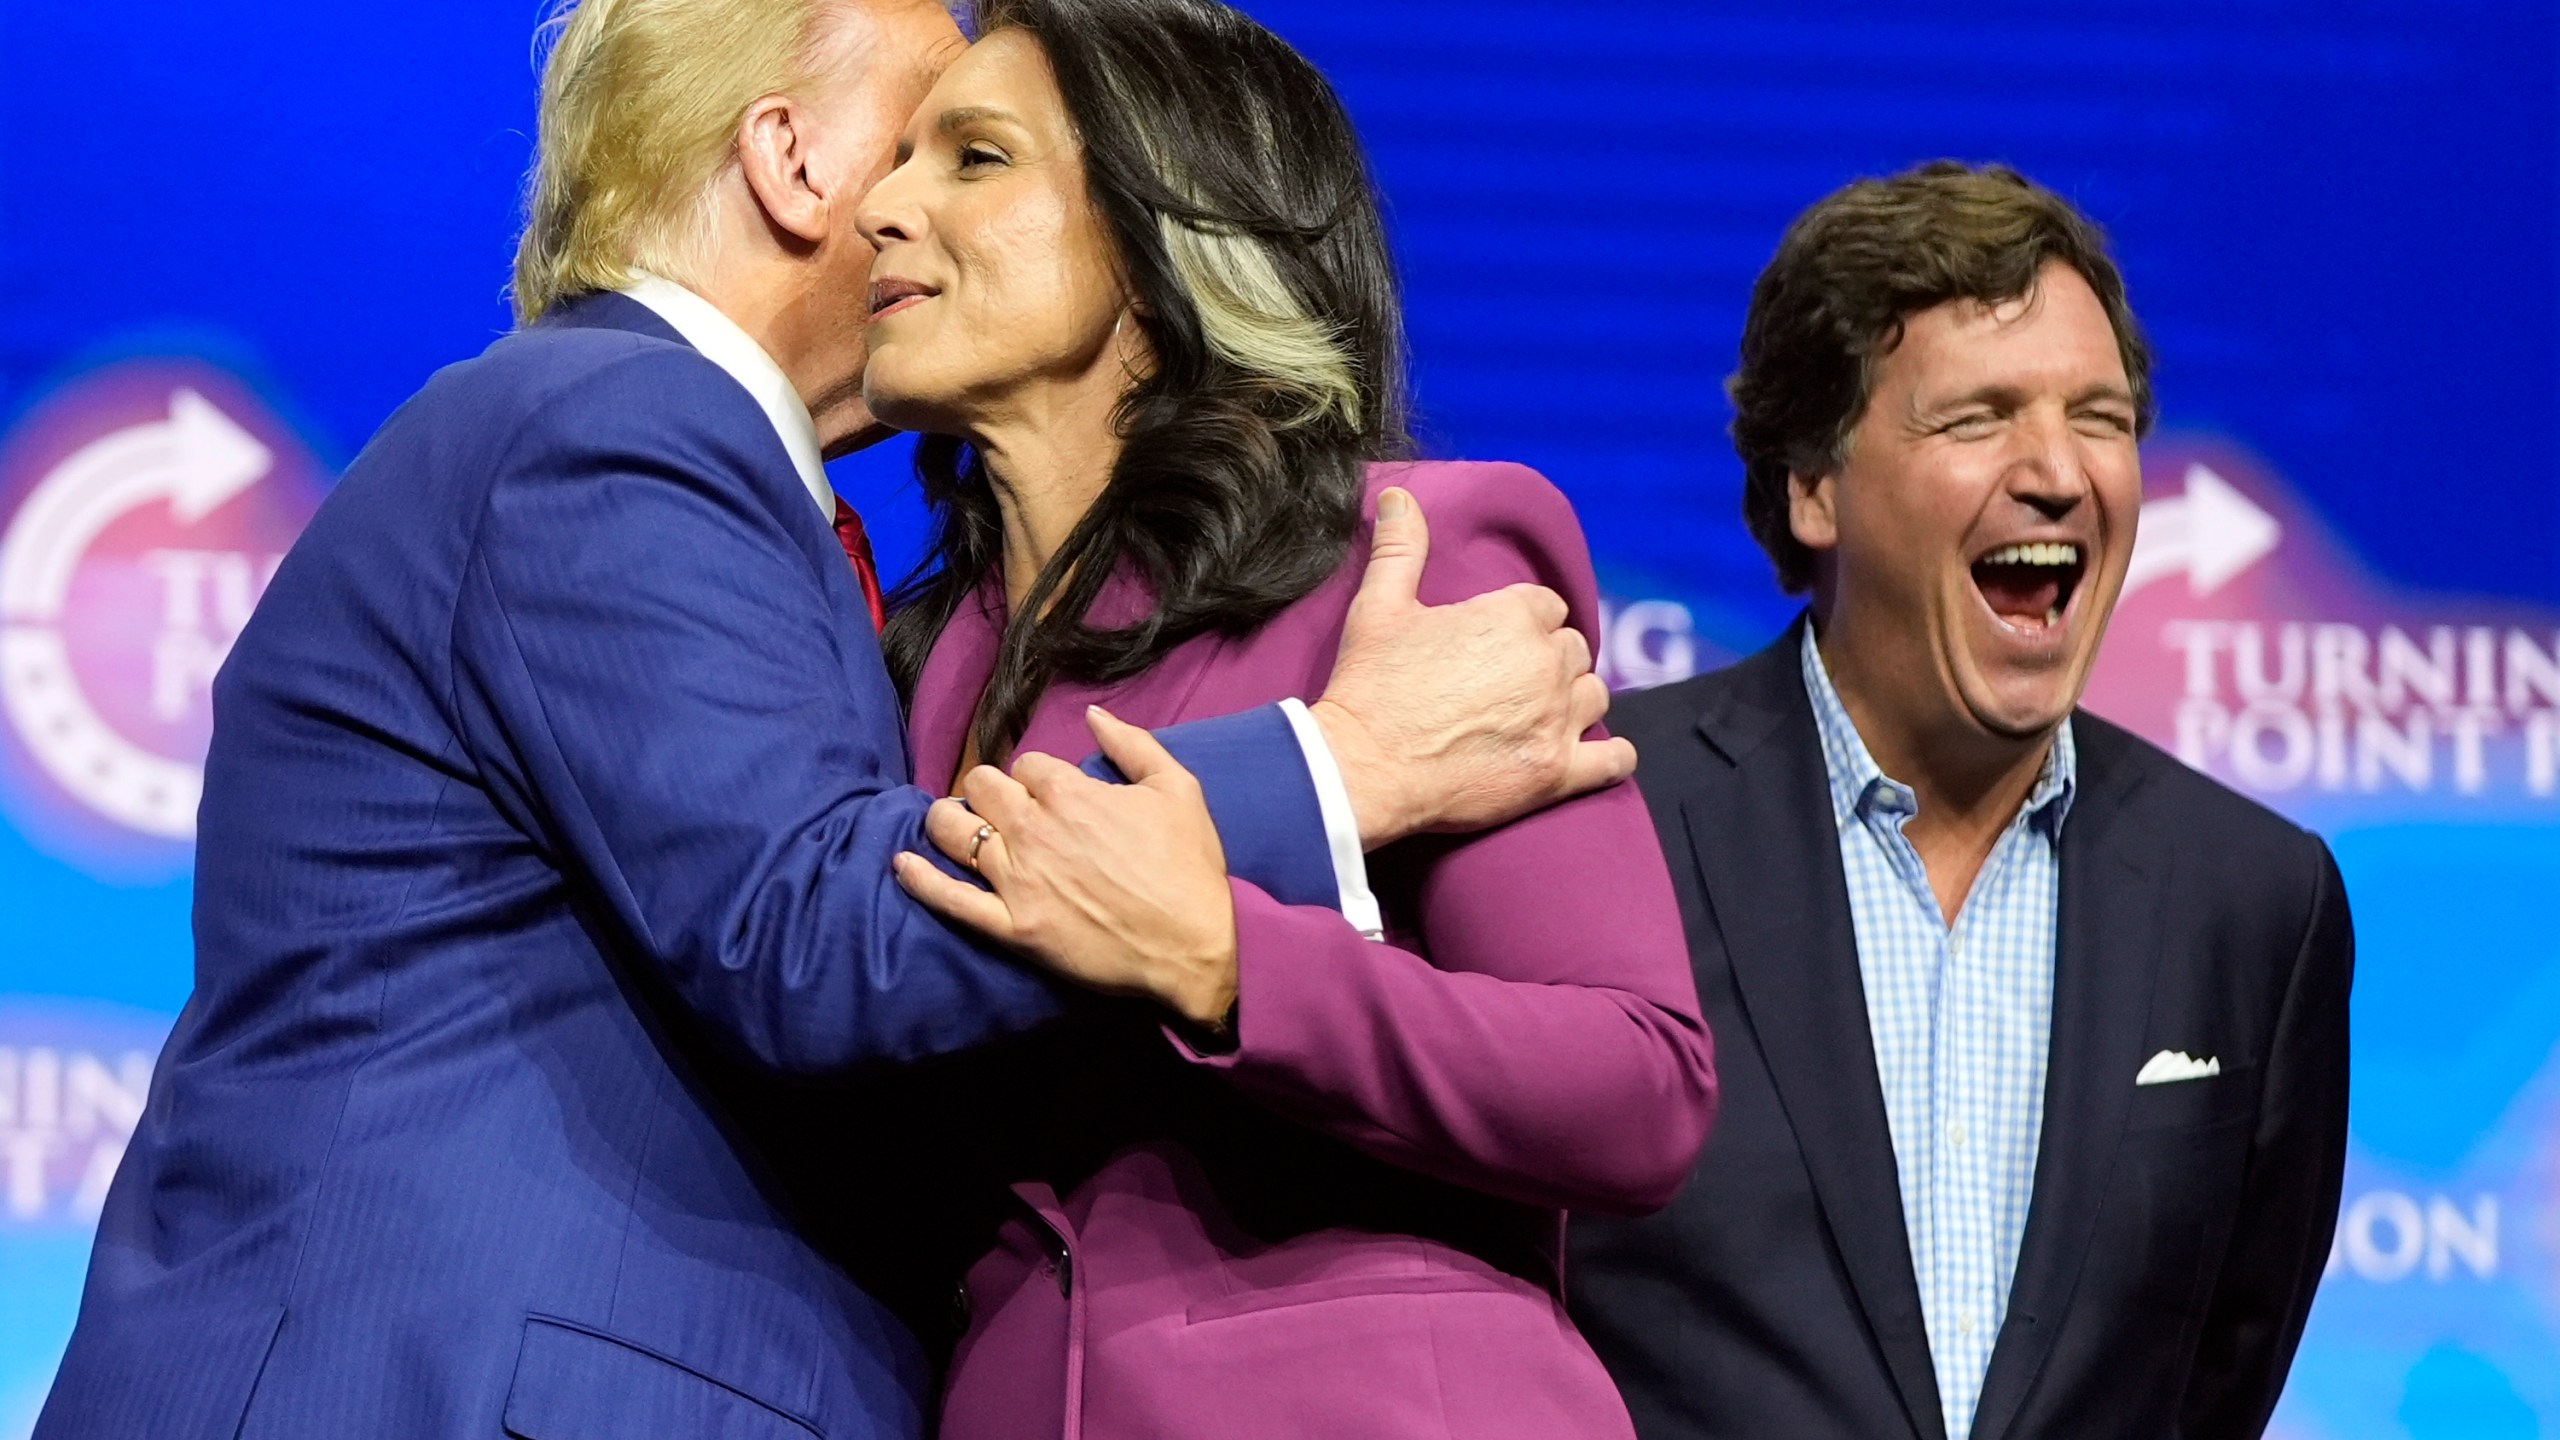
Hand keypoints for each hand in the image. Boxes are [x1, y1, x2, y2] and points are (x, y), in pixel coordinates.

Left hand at [892, 706, 1240, 1029]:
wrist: (1193, 948)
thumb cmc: (1190, 868)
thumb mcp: (1178, 788)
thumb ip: (1132, 744)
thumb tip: (1093, 714)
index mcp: (1071, 793)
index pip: (1027, 765)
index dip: (1038, 776)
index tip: (1052, 794)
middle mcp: (1034, 830)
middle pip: (981, 787)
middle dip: (990, 790)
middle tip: (1004, 808)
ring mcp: (1017, 880)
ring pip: (954, 831)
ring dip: (948, 820)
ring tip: (956, 824)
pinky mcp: (1011, 927)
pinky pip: (950, 899)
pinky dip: (921, 879)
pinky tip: (902, 864)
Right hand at [1311, 486, 1636, 847]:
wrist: (1361, 769)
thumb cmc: (1370, 686)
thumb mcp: (1379, 607)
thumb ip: (1400, 548)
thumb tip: (1400, 497)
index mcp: (1513, 616)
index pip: (1547, 606)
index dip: (1524, 622)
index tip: (1498, 643)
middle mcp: (1545, 664)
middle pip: (1573, 650)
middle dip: (1548, 661)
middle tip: (1510, 683)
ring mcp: (1556, 720)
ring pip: (1593, 696)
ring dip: (1573, 701)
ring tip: (1540, 714)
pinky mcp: (1556, 772)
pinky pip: (1614, 759)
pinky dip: (1610, 756)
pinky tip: (1591, 753)